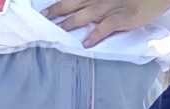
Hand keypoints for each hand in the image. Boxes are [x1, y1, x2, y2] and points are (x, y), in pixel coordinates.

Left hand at [43, 0, 169, 45]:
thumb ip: (98, 3)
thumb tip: (83, 14)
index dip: (59, 4)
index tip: (44, 12)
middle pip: (75, 3)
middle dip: (58, 11)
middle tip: (43, 19)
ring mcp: (114, 6)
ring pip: (88, 13)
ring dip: (71, 22)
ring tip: (58, 32)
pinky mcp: (126, 16)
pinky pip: (108, 25)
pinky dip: (96, 34)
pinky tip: (86, 44)